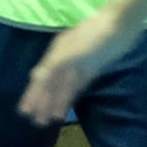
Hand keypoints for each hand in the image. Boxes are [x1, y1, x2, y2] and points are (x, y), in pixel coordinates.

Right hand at [19, 8, 130, 124]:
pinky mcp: (93, 68)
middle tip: (37, 122)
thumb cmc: (94, 36)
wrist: (121, 24)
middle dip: (42, 103)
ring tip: (51, 120)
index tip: (24, 112)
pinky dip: (70, 97)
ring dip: (56, 103)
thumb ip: (52, 66)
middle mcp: (63, 60)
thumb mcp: (71, 51)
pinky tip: (65, 107)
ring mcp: (78, 65)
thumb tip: (34, 78)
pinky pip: (77, 86)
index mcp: (55, 54)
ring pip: (63, 88)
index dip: (32, 95)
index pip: (40, 79)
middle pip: (50, 86)